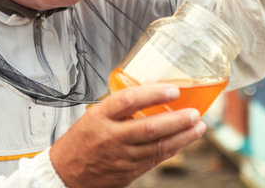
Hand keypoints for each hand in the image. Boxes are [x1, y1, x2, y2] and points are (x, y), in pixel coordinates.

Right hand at [49, 84, 205, 187]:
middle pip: (149, 128)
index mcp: (100, 117)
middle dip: (176, 121)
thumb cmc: (81, 141)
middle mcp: (111, 137)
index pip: (128, 100)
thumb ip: (120, 107)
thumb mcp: (94, 116)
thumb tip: (153, 92)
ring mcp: (121, 157)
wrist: (65, 175)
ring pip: (157, 147)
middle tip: (194, 112)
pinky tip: (185, 140)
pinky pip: (155, 159)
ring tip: (199, 126)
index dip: (153, 94)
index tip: (173, 90)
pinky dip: (173, 149)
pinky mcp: (128, 171)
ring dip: (182, 137)